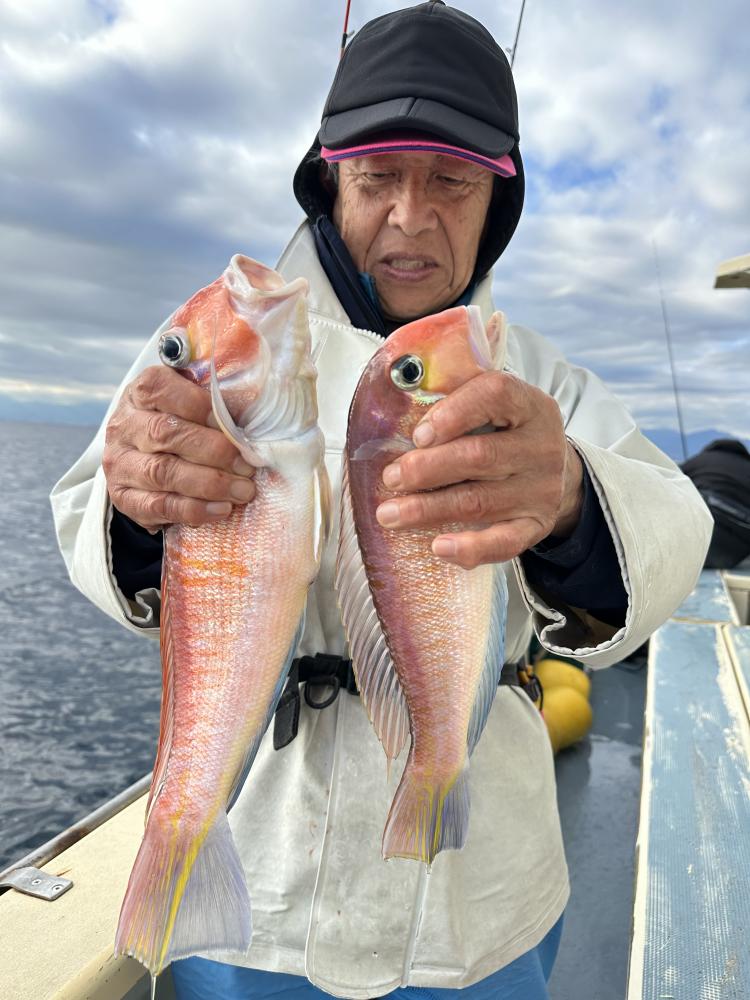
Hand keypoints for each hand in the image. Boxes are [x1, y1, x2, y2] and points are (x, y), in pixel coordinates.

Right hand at [103, 366, 255, 529]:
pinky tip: (221, 509)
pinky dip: (193, 510)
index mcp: (140, 392)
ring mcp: (119, 463)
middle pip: (164, 433)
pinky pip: (158, 506)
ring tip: (242, 491)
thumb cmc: (182, 423)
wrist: (148, 458)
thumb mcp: (194, 402)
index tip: (234, 424)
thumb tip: (251, 410)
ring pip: (162, 473)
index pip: (161, 390)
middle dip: (213, 451)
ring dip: (209, 484)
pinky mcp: (124, 498)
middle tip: (247, 465)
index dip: (200, 406)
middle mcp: (123, 426)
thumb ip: (217, 401)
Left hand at [375, 371, 583, 568]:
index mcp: (529, 405)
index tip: (418, 434)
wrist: (557, 472)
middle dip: (427, 469)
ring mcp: (541, 490)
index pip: (496, 395)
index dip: (453, 412)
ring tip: (390, 514)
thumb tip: (400, 388)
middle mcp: (541, 447)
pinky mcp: (536, 526)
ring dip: (428, 510)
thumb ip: (456, 392)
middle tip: (391, 478)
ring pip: (480, 501)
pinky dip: (470, 548)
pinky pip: (504, 543)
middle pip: (480, 456)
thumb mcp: (496, 404)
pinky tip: (438, 547)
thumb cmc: (508, 432)